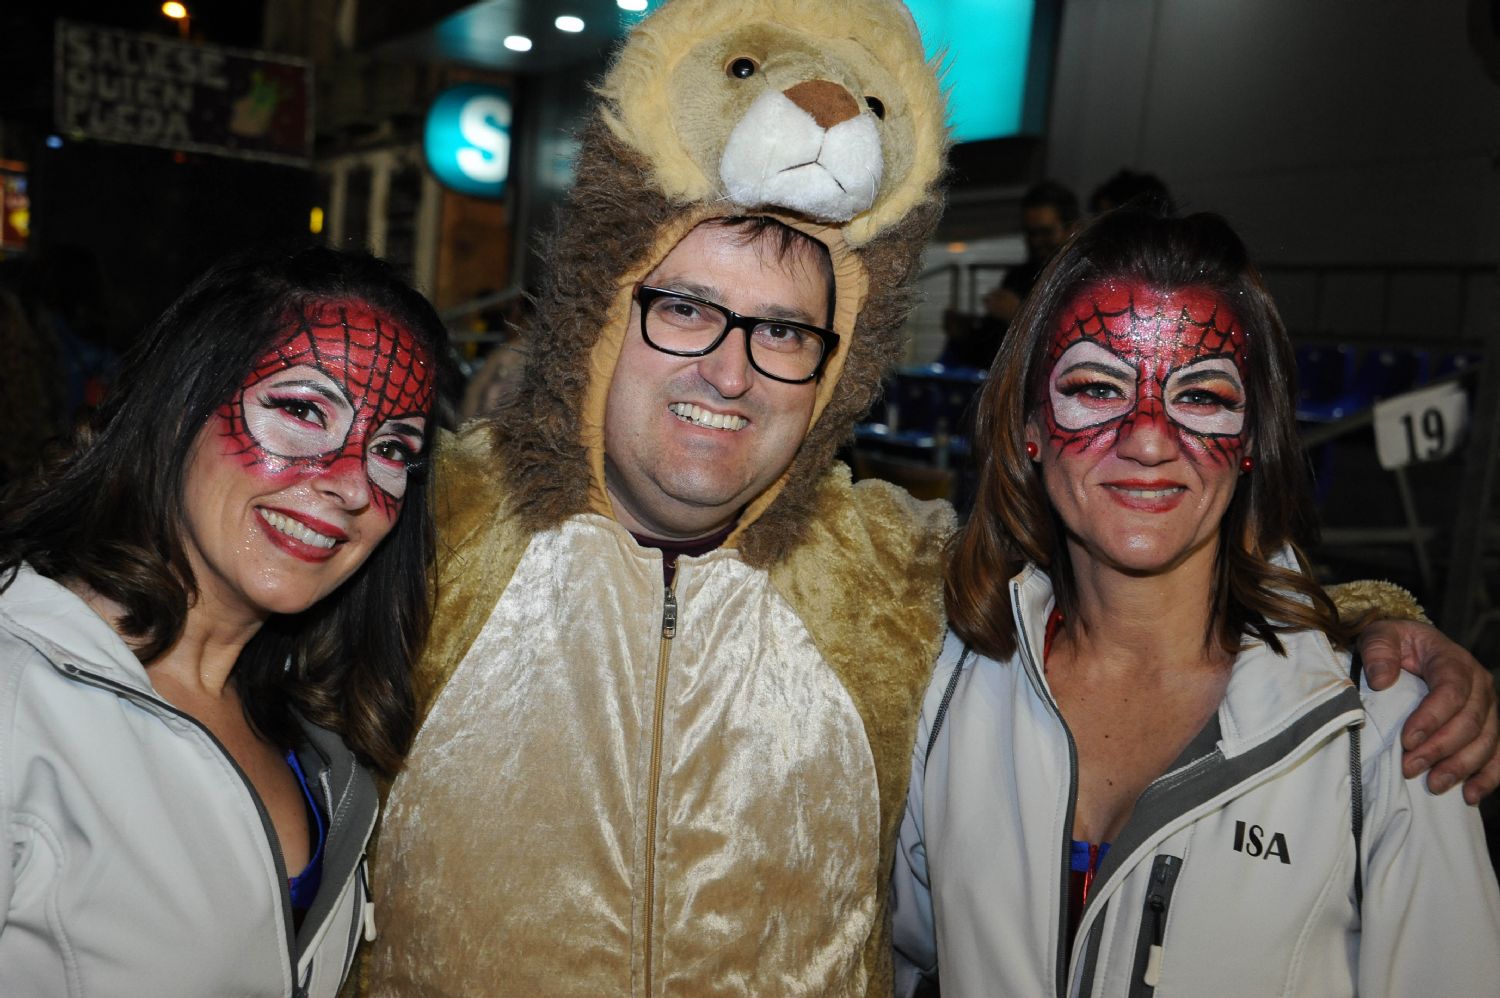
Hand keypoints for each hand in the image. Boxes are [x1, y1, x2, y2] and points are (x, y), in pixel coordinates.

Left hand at [1358, 620, 1498, 802]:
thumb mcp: (1380, 635)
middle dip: (1440, 749)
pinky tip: (1470, 795)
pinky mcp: (1489, 726)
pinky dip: (1488, 777)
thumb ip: (1378, 650)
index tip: (1407, 740)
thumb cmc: (1396, 644)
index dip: (1432, 718)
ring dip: (1461, 767)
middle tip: (1410, 768)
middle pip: (1470, 722)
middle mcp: (1479, 685)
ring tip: (1433, 785)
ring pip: (1486, 742)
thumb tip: (1382, 680)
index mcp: (1454, 660)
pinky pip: (1497, 754)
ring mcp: (1489, 707)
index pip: (1452, 691)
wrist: (1413, 648)